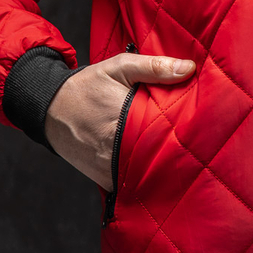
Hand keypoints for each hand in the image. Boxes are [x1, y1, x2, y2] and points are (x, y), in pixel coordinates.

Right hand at [44, 51, 194, 189]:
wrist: (50, 109)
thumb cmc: (88, 86)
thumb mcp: (120, 68)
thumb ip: (154, 67)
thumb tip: (190, 68)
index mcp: (126, 120)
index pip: (168, 133)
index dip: (188, 132)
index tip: (202, 128)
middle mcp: (118, 150)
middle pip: (161, 157)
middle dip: (179, 151)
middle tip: (197, 144)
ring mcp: (111, 169)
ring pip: (148, 175)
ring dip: (163, 167)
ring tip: (182, 158)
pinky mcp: (106, 180)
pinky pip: (132, 184)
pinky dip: (145, 178)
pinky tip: (158, 167)